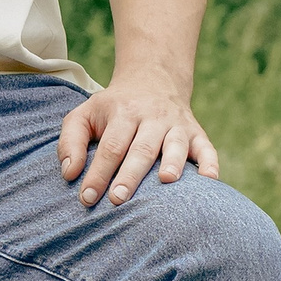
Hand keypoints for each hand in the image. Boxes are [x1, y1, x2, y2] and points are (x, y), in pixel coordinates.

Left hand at [58, 76, 219, 209]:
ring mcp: (176, 125)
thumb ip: (71, 142)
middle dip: (130, 175)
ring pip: (175, 145)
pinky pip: (207, 148)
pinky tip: (209, 180)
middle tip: (118, 200)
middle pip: (141, 149)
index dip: (98, 173)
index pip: (110, 146)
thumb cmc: (112, 108)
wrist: (152, 80)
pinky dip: (210, 163)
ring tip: (166, 181)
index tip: (87, 198)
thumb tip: (70, 174)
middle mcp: (152, 117)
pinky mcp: (196, 133)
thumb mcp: (84, 115)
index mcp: (123, 113)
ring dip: (172, 163)